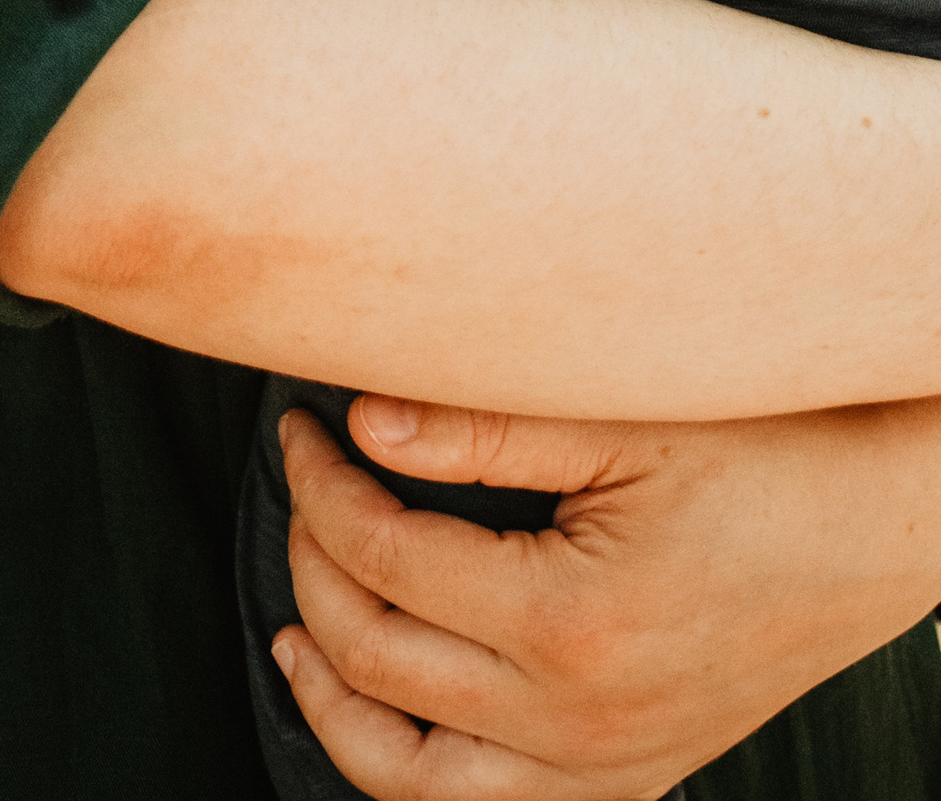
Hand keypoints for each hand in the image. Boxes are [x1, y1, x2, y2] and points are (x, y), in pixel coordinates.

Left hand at [275, 395, 940, 795]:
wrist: (884, 524)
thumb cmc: (766, 454)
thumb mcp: (622, 415)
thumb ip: (482, 424)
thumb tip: (360, 421)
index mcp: (570, 622)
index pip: (381, 559)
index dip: (316, 485)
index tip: (300, 427)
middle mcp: (581, 720)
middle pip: (378, 664)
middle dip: (311, 568)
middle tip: (306, 490)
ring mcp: (609, 766)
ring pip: (418, 787)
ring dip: (338, 711)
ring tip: (298, 635)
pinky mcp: (634, 778)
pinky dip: (421, 776)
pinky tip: (394, 712)